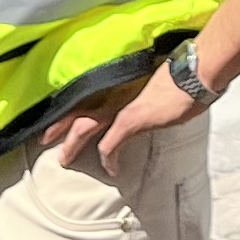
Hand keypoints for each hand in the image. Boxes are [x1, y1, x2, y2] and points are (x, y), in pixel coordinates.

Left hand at [53, 63, 205, 177]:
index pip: (85, 90)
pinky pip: (110, 144)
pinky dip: (108, 158)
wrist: (194, 71)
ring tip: (64, 159)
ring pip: (83, 126)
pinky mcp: (131, 119)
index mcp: (117, 79)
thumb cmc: (181, 71)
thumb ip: (141, 86)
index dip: (70, 103)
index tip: (59, 113)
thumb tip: (144, 94)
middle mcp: (113, 90)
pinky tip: (110, 168)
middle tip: (44, 138)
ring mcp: (120, 104)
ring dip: (71, 144)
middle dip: (58, 125)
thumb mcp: (154, 75)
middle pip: (75, 108)